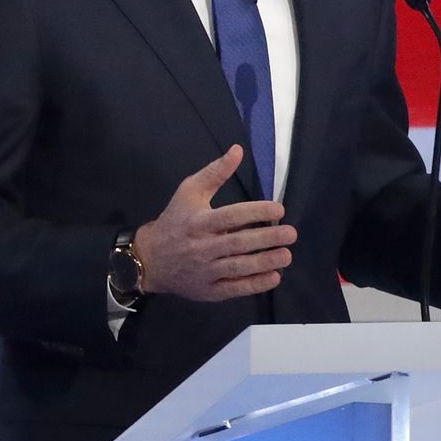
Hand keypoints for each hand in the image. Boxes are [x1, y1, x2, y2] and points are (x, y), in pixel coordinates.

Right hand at [132, 145, 296, 300]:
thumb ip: (215, 172)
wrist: (150, 259)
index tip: (279, 209)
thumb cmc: (175, 221)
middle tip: (291, 234)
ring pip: (237, 267)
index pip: (230, 216)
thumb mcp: (189, 192)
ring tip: (287, 256)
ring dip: (264, 262)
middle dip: (266, 239)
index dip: (255, 213)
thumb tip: (238, 150)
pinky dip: (254, 285)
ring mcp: (204, 271)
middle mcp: (201, 247)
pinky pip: (233, 288)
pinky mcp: (207, 290)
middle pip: (237, 243)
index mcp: (198, 222)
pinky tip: (274, 277)